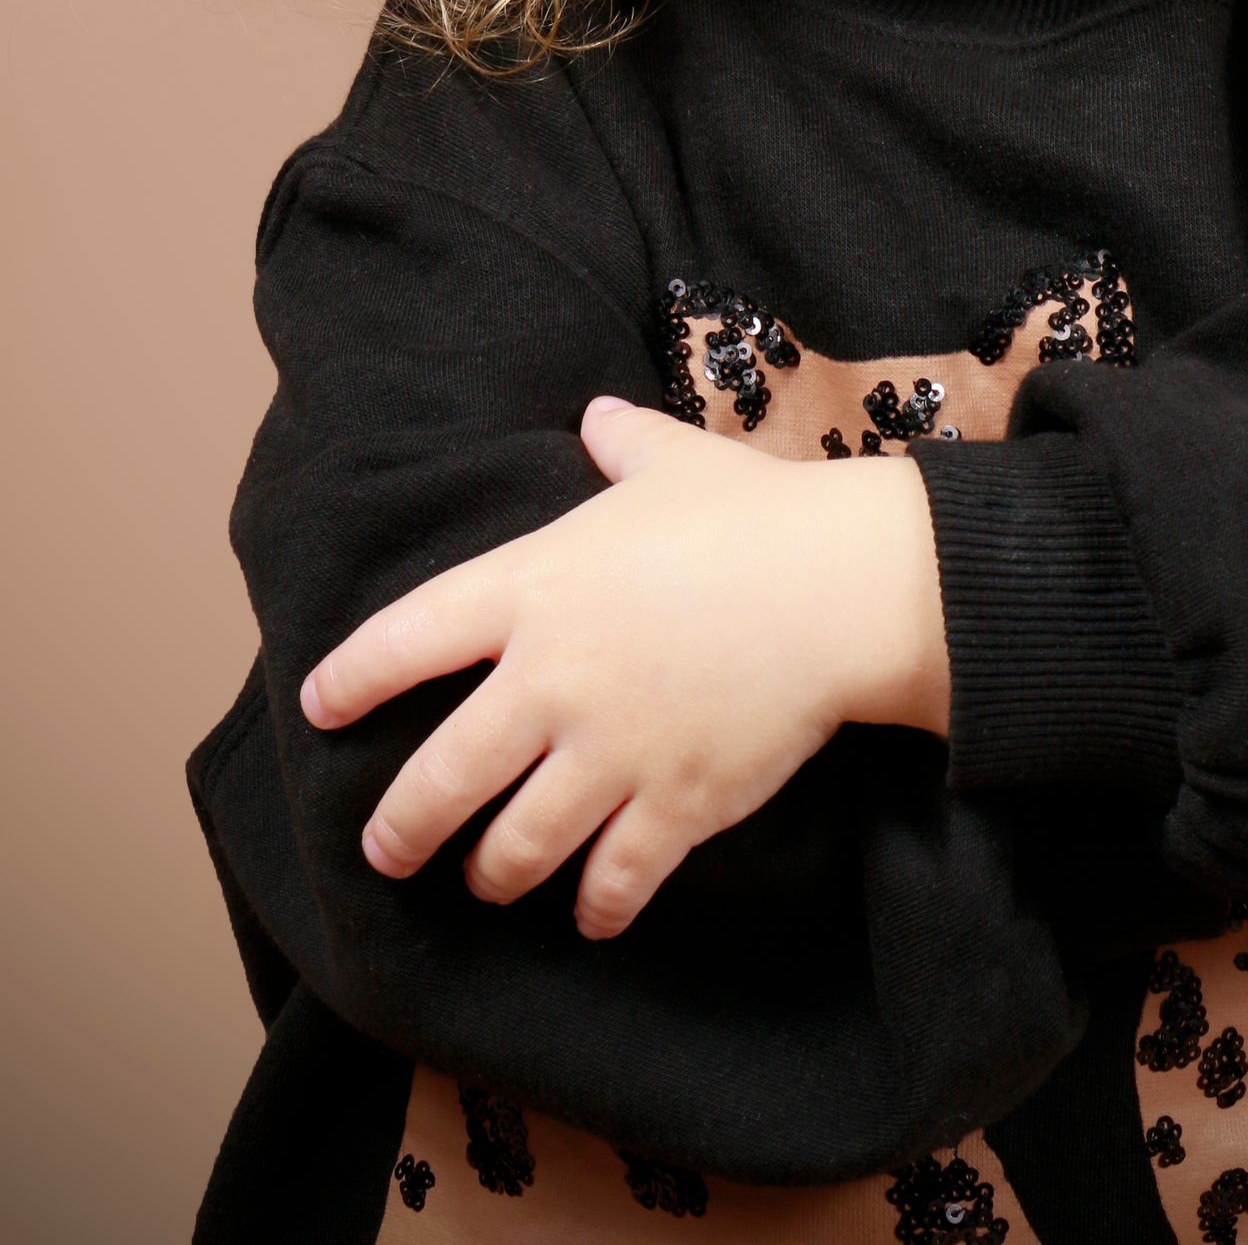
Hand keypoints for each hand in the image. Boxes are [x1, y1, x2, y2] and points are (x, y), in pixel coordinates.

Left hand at [299, 397, 949, 938]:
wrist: (845, 585)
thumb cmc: (754, 514)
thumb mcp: (672, 462)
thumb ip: (620, 443)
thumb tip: (596, 415)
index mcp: (534, 587)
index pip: (405, 639)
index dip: (351, 678)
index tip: (322, 704)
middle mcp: (552, 679)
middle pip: (439, 778)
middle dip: (400, 828)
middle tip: (386, 851)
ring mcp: (609, 751)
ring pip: (516, 847)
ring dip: (492, 874)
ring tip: (486, 882)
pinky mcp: (673, 803)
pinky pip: (613, 880)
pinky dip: (596, 905)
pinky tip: (590, 913)